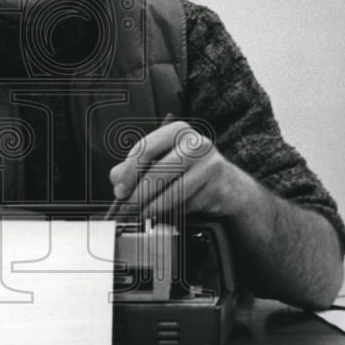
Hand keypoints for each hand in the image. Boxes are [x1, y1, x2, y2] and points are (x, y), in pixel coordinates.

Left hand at [108, 120, 248, 219]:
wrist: (228, 186)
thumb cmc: (190, 172)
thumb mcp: (161, 163)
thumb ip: (135, 168)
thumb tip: (116, 179)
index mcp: (177, 131)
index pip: (145, 148)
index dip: (128, 171)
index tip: (119, 190)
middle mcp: (195, 142)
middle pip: (157, 171)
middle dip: (138, 193)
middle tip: (127, 207)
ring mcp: (209, 162)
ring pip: (171, 190)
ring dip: (152, 206)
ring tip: (142, 214)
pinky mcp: (217, 184)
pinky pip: (187, 202)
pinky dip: (173, 211)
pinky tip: (167, 213)